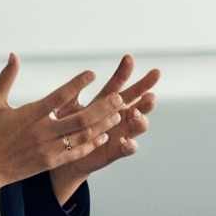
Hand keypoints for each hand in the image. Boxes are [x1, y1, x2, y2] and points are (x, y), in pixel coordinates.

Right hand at [0, 56, 125, 202]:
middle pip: (79, 118)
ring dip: (103, 125)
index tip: (92, 73)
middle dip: (102, 108)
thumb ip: (6, 79)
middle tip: (119, 97)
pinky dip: (91, 144)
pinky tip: (105, 135)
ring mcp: (48, 148)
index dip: (76, 84)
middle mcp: (42, 131)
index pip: (58, 97)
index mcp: (30, 114)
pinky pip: (76, 152)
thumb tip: (13, 55)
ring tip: (119, 114)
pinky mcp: (51, 162)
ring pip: (82, 136)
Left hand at [47, 56, 160, 186]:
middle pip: (138, 101)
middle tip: (149, 88)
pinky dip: (130, 146)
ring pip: (138, 124)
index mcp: (107, 102)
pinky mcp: (116, 151)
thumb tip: (78, 78)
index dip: (124, 71)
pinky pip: (128, 149)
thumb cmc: (67, 129)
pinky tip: (128, 142)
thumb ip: (71, 95)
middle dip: (146, 92)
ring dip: (141, 119)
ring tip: (136, 114)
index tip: (128, 58)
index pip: (118, 83)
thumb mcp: (66, 109)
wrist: (65, 157)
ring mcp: (121, 133)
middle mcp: (119, 116)